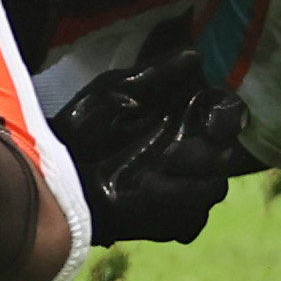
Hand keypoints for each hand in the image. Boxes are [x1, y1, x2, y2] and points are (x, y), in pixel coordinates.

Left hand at [50, 47, 249, 245]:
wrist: (48, 175)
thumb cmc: (83, 125)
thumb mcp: (116, 91)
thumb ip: (157, 74)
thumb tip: (195, 56)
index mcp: (189, 115)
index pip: (232, 114)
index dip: (231, 118)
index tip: (214, 123)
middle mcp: (192, 149)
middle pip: (229, 157)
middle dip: (206, 157)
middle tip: (171, 157)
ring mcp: (180, 186)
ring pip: (214, 190)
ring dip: (190, 188)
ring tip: (148, 183)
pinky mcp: (164, 220)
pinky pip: (192, 224)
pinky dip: (180, 218)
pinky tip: (148, 204)